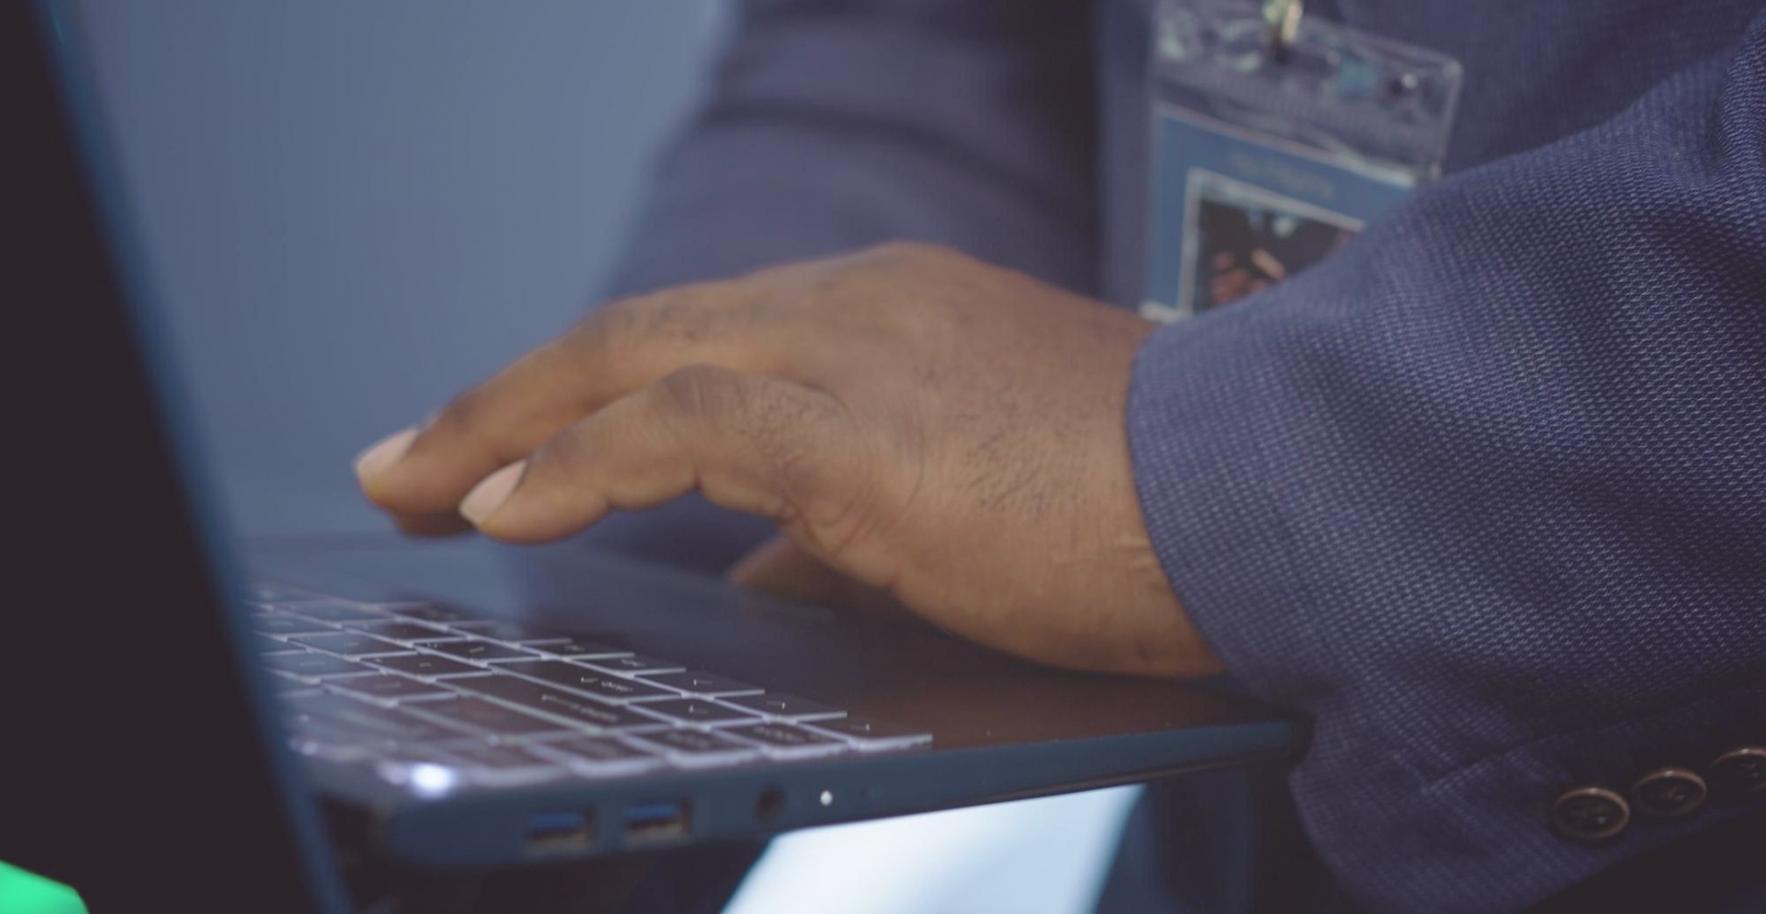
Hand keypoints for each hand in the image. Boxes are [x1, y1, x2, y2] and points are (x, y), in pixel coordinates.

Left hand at [354, 243, 1220, 677]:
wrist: (1264, 494)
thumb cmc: (1136, 507)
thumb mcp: (966, 498)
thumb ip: (847, 522)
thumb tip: (761, 571)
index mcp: (883, 313)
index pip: (691, 340)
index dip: (578, 395)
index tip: (499, 445)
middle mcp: (856, 306)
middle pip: (632, 334)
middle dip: (502, 400)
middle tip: (406, 459)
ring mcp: (856, 354)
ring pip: (631, 360)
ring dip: (503, 426)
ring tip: (416, 487)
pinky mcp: (864, 428)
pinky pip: (677, 430)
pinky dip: (575, 466)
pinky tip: (504, 510)